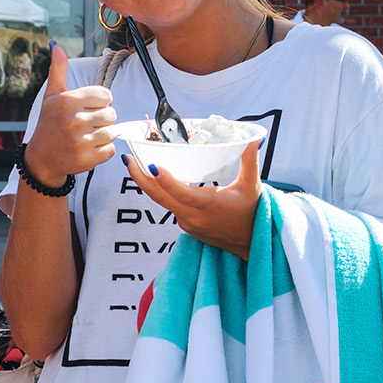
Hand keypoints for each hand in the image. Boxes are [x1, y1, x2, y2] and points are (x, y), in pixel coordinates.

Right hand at [22, 43, 116, 189]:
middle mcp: (74, 120)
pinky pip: (111, 149)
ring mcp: (81, 141)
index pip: (106, 96)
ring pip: (112, 132)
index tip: (87, 109)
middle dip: (102, 120)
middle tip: (85, 125)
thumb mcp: (52, 96)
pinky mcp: (88, 159)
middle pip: (111, 114)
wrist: (42, 158)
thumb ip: (58, 70)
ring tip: (86, 137)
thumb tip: (56, 46)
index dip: (99, 102)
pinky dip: (103, 151)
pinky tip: (87, 149)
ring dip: (102, 135)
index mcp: (68, 101)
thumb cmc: (49, 124)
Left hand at [124, 140, 262, 257]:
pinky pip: (170, 206)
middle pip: (159, 197)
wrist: (251, 244)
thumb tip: (255, 139)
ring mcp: (187, 223)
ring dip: (150, 184)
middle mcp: (193, 217)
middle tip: (128, 159)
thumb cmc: (253, 214)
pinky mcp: (186, 226)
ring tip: (138, 163)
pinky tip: (159, 178)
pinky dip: (163, 192)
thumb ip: (250, 161)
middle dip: (140, 177)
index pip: (182, 193)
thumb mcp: (253, 186)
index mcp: (208, 206)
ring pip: (163, 201)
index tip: (151, 165)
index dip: (166, 181)